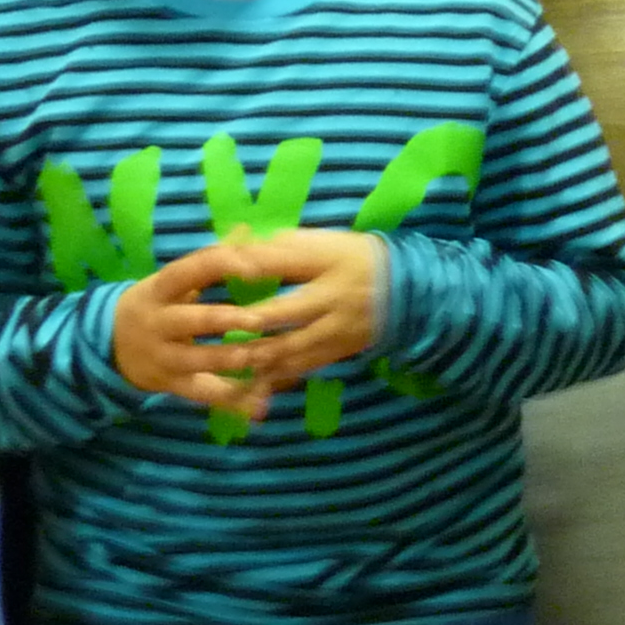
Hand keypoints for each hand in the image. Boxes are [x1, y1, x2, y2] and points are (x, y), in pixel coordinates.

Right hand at [108, 246, 267, 416]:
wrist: (106, 345)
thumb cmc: (156, 305)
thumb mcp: (173, 280)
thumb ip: (211, 259)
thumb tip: (246, 229)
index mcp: (160, 289)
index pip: (189, 270)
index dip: (220, 265)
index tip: (253, 266)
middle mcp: (158, 321)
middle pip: (190, 319)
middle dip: (223, 320)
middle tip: (259, 319)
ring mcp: (163, 355)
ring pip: (196, 359)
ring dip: (228, 359)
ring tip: (259, 357)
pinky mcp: (170, 383)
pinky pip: (202, 393)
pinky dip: (232, 401)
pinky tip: (261, 407)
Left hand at [205, 230, 387, 386]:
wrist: (410, 290)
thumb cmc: (357, 259)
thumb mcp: (327, 242)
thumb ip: (284, 245)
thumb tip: (240, 248)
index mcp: (327, 263)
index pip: (283, 260)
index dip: (250, 265)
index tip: (217, 268)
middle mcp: (331, 299)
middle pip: (284, 313)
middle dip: (249, 323)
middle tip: (215, 327)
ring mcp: (335, 330)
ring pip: (291, 348)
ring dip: (257, 356)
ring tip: (225, 359)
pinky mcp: (337, 352)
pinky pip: (302, 368)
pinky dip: (276, 376)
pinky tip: (252, 381)